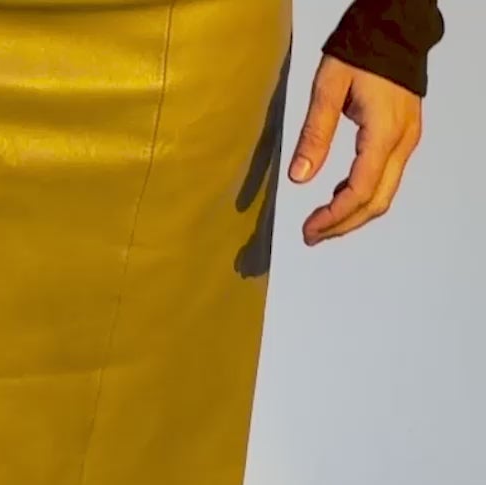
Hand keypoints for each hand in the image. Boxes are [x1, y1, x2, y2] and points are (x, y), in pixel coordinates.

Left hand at [288, 57, 422, 243]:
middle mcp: (402, 142)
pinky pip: (386, 178)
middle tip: (311, 235)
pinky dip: (362, 195)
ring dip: (353, 214)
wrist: (394, 27)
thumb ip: (314, 133)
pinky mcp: (404, 137)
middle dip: (343, 225)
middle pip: (376, 202)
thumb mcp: (329, 87)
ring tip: (321, 223)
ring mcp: (407, 140)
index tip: (309, 229)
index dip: (334, 217)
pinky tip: (337, 197)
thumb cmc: (362, 50)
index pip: (360, 191)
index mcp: (384, 132)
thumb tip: (298, 177)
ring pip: (384, 194)